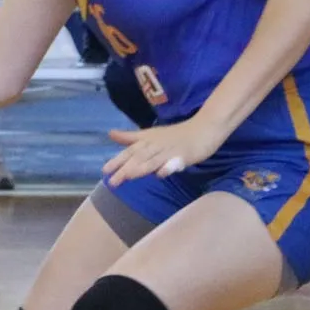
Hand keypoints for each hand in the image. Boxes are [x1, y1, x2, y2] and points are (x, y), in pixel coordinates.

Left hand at [101, 117, 229, 186]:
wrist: (205, 127)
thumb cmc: (177, 134)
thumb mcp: (152, 135)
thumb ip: (132, 137)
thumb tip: (111, 134)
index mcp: (149, 140)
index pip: (130, 151)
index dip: (118, 160)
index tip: (105, 171)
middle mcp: (157, 144)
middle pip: (139, 156)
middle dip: (125, 168)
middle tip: (112, 182)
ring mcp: (171, 150)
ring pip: (154, 160)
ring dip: (141, 168)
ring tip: (129, 176)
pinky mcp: (185, 155)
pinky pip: (176, 162)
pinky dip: (169, 167)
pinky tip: (162, 174)